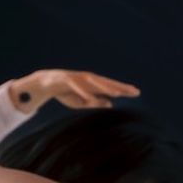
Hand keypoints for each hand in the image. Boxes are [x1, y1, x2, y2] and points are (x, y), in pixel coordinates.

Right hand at [13, 68, 138, 112]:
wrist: (45, 83)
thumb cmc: (66, 92)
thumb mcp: (82, 101)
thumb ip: (95, 102)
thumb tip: (110, 104)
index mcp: (93, 84)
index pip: (111, 86)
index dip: (123, 89)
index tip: (137, 93)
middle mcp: (88, 79)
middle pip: (107, 82)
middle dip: (120, 87)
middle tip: (134, 91)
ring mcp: (77, 77)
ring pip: (94, 82)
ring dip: (105, 88)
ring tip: (117, 93)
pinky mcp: (66, 79)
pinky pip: (76, 86)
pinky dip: (83, 92)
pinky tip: (90, 98)